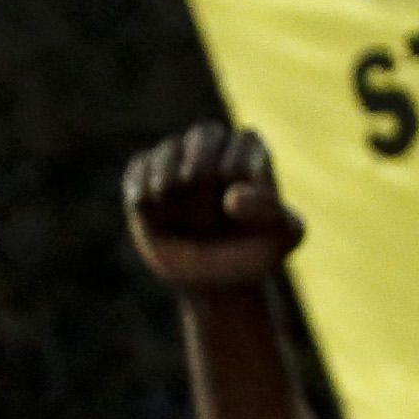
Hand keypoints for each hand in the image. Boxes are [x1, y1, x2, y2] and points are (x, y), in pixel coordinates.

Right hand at [123, 122, 301, 296]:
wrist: (216, 285)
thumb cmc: (254, 255)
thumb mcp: (279, 239)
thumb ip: (270, 213)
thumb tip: (232, 195)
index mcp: (250, 162)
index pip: (244, 143)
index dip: (237, 162)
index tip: (232, 203)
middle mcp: (215, 158)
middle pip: (205, 133)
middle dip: (200, 152)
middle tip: (193, 178)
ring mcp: (179, 169)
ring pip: (170, 149)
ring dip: (165, 165)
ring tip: (163, 191)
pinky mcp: (149, 185)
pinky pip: (139, 166)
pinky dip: (139, 178)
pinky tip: (144, 200)